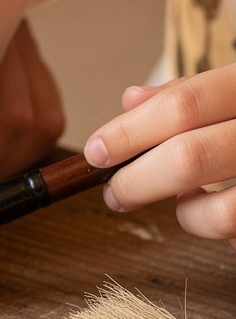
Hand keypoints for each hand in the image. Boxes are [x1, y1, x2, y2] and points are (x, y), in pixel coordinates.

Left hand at [85, 68, 235, 247]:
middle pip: (190, 156)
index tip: (96, 152)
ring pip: (221, 210)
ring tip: (177, 201)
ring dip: (183, 212)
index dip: (129, 132)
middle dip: (137, 180)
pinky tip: (208, 207)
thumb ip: (193, 95)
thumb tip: (131, 100)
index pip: (184, 104)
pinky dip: (211, 224)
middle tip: (115, 191)